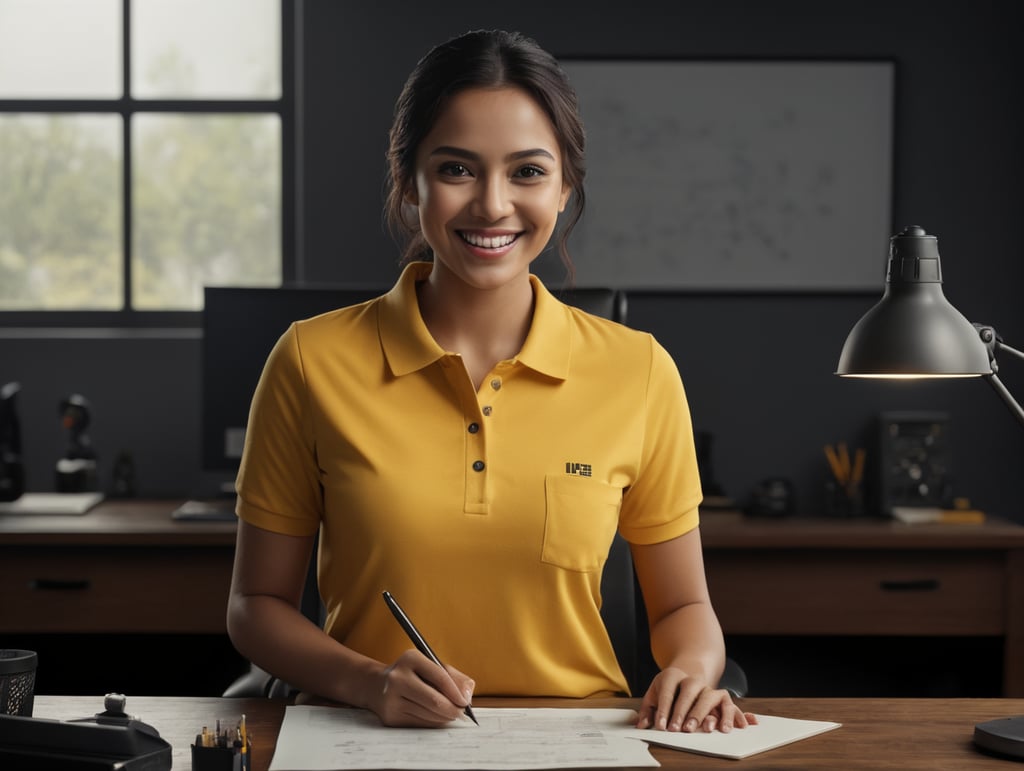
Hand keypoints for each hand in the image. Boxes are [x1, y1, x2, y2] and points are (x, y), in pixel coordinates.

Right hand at [370, 649, 474, 726]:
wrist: (376, 685)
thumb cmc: (411, 675)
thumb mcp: (430, 667)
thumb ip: (454, 677)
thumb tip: (467, 696)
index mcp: (410, 658)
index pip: (439, 676)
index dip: (456, 691)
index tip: (465, 702)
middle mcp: (398, 677)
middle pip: (434, 700)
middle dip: (453, 709)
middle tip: (461, 713)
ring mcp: (391, 698)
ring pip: (428, 714)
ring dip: (444, 717)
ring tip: (449, 714)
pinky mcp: (390, 717)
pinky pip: (420, 724)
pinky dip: (432, 723)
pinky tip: (435, 717)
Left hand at [635, 666, 757, 732]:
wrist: (688, 673)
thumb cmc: (668, 689)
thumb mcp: (654, 694)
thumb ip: (648, 709)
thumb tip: (641, 725)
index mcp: (672, 676)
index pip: (667, 692)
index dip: (664, 710)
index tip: (662, 726)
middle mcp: (692, 680)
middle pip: (690, 693)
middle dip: (685, 713)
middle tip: (681, 730)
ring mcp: (707, 687)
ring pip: (711, 697)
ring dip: (709, 713)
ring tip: (707, 730)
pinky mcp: (721, 696)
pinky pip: (730, 705)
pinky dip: (736, 715)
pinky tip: (737, 727)